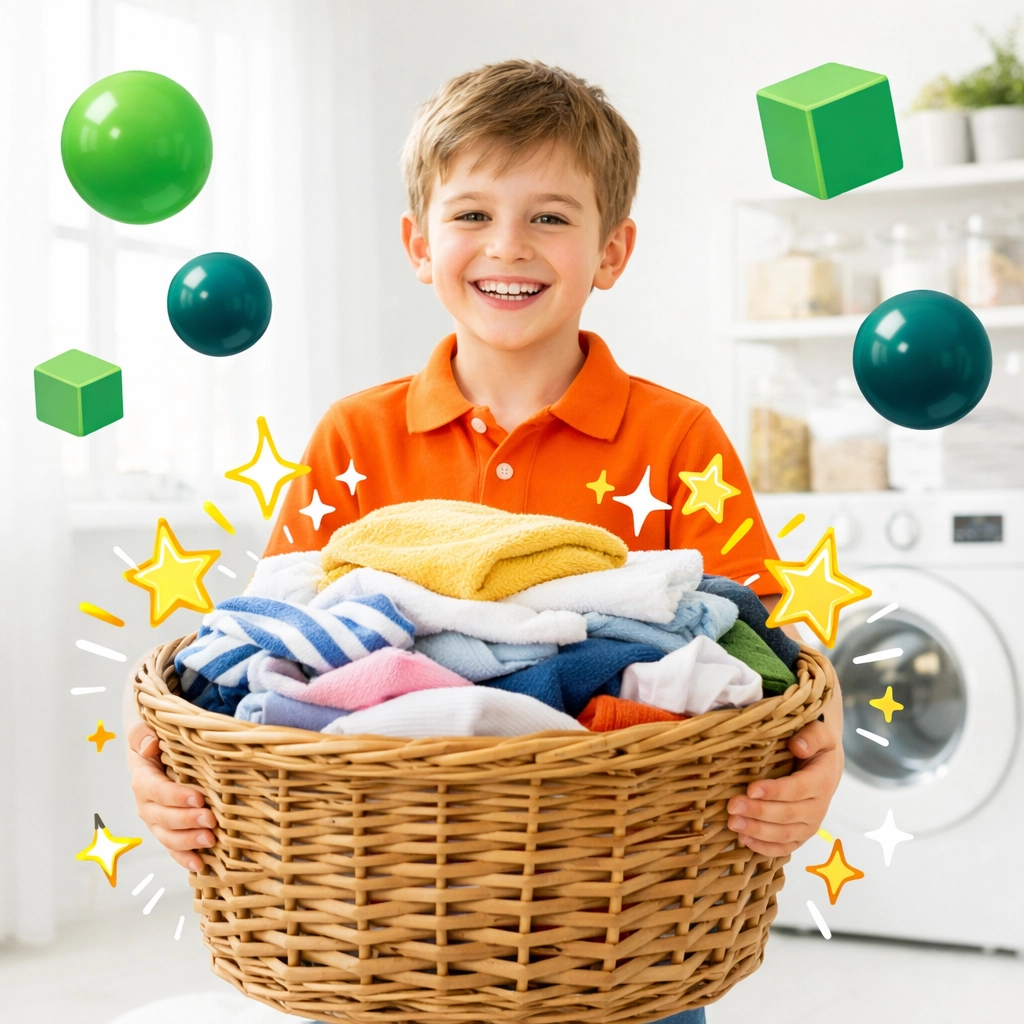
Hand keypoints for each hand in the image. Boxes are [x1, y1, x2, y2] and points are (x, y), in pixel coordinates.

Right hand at [126, 721, 212, 872]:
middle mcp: (146, 803)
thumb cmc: (155, 739)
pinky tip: (200, 865)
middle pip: (162, 817)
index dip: (175, 797)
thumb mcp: (144, 729)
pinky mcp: (168, 829)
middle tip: (211, 821)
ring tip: (210, 841)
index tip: (199, 798)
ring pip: (167, 836)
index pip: (156, 790)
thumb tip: (149, 745)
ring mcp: (156, 819)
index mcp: (142, 778)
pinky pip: (173, 847)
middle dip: (186, 821)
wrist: (156, 750)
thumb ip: (141, 734)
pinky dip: (184, 858)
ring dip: (187, 842)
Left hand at [725, 673, 843, 856]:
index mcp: (822, 780)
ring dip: (757, 831)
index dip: (774, 791)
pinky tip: (744, 840)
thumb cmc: (816, 747)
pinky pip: (784, 848)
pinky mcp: (800, 835)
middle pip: (787, 814)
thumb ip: (811, 736)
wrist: (826, 766)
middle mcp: (818, 807)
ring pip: (784, 835)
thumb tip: (797, 746)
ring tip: (733, 823)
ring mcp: (810, 825)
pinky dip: (764, 848)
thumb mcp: (820, 733)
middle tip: (732, 806)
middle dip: (758, 812)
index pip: (797, 789)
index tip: (751, 788)